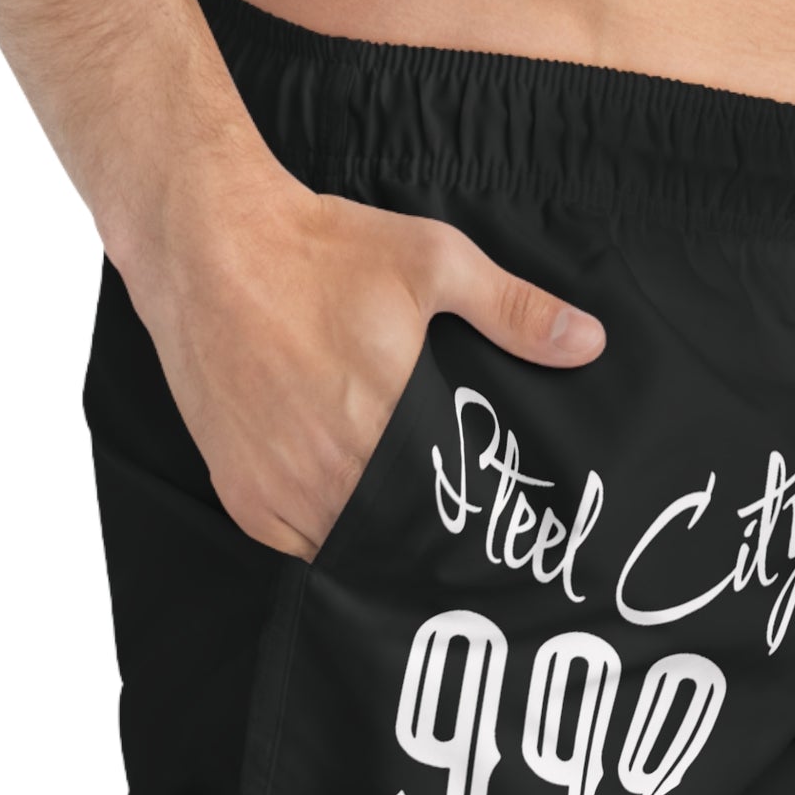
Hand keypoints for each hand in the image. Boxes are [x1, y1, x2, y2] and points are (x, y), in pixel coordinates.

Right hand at [115, 144, 604, 558]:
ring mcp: (280, 487)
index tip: (500, 527)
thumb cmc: (322, 251)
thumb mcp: (434, 262)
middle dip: (431, 537)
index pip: (451, 510)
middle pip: (400, 537)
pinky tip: (349, 517)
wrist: (206, 245)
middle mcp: (332, 469)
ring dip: (377, 544)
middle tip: (460, 533)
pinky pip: (294, 547)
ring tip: (410, 532)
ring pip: (348, 549)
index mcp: (389, 425)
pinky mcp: (241, 492)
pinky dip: (322, 540)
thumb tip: (588, 342)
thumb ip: (513, 310)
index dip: (475, 523)